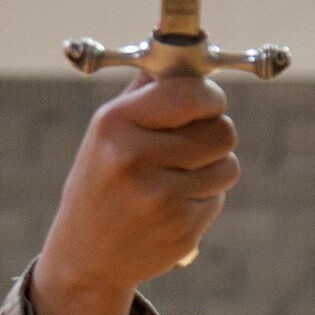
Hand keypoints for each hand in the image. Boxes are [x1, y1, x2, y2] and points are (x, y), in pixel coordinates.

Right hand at [32, 74, 240, 314]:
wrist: (86, 256)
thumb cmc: (102, 182)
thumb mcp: (107, 132)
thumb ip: (146, 94)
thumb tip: (185, 58)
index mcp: (116, 125)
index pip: (190, 96)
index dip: (210, 97)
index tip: (209, 102)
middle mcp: (135, 160)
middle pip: (221, 131)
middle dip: (216, 134)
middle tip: (197, 142)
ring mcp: (160, 199)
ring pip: (227, 166)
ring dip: (213, 169)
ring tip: (178, 177)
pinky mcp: (180, 230)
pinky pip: (218, 198)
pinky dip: (203, 199)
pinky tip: (172, 206)